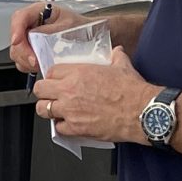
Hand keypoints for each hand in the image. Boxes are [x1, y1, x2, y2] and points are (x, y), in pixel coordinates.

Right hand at [8, 0, 78, 73]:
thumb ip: (49, 30)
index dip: (16, 29)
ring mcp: (28, 37)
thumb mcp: (67, 25)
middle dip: (23, 51)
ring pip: (16, 50)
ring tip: (40, 64)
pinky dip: (28, 65)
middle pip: (15, 37)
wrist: (87, 38)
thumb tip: (34, 37)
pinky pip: (21, 60)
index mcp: (39, 11)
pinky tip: (39, 65)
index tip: (17, 41)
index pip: (20, 17)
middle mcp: (31, 23)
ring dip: (25, 60)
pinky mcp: (30, 50)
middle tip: (35, 61)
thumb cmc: (79, 27)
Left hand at [35, 47, 153, 144]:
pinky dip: (61, 126)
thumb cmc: (132, 91)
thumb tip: (116, 52)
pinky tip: (69, 123)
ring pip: (43, 109)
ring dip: (48, 109)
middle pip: (40, 89)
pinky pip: (57, 128)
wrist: (141, 112)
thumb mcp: (123, 66)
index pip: (51, 71)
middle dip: (44, 92)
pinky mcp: (76, 128)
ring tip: (57, 109)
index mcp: (78, 73)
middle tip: (51, 94)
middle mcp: (70, 91)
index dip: (53, 76)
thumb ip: (116, 56)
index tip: (57, 80)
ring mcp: (70, 111)